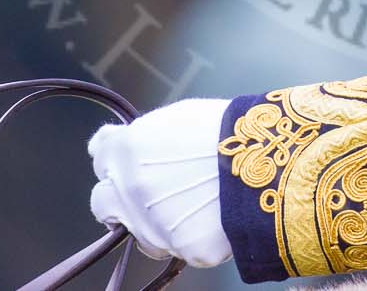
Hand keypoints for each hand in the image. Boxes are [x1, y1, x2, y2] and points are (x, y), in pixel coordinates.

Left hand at [87, 96, 234, 266]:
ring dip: (154, 222)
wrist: (267, 156)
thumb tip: (118, 140)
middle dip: (118, 199)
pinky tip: (212, 217)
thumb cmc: (224, 129)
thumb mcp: (174, 117)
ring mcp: (153, 225)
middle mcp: (129, 191)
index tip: (130, 161)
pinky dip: (190, 236)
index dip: (116, 159)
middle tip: (148, 193)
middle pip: (102, 202)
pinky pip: (177, 248)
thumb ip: (137, 134)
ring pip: (139, 233)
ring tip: (192, 204)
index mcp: (125, 151)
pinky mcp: (183, 248)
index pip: (99, 158)